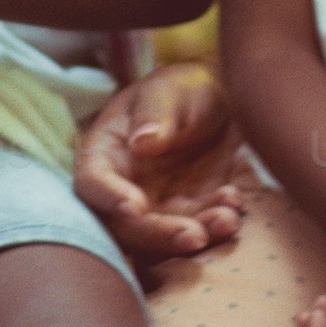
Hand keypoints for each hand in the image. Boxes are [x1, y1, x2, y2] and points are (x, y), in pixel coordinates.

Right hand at [77, 64, 250, 259]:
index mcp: (106, 153)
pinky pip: (197, 231)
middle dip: (160, 234)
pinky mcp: (189, 214)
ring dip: (195, 235)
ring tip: (227, 218)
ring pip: (164, 238)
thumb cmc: (183, 89)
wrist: (220, 103)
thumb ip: (155, 113)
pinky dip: (215, 226)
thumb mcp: (169, 90)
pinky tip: (233, 201)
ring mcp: (157, 206)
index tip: (134, 205)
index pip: (92, 182)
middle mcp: (124, 187)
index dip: (108, 197)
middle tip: (195, 234)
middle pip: (127, 225)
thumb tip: (142, 143)